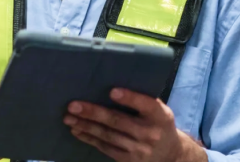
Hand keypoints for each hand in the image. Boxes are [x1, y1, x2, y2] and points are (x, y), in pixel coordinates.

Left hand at [64, 88, 206, 161]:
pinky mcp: (129, 160)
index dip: (130, 98)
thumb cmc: (158, 124)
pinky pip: (105, 147)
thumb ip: (142, 100)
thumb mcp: (159, 111)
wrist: (171, 155)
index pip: (146, 104)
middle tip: (73, 105)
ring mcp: (139, 149)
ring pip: (107, 135)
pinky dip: (89, 138)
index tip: (112, 91)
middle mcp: (150, 133)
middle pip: (118, 121)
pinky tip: (77, 130)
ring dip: (85, 126)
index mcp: (160, 115)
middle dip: (94, 112)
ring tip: (68, 117)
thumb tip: (109, 84)